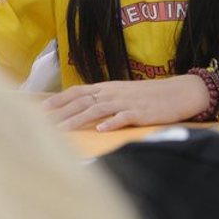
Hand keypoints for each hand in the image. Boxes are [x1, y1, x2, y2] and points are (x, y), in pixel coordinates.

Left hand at [41, 75, 209, 131]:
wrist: (177, 93)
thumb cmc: (148, 96)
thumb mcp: (122, 94)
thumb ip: (104, 99)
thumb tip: (82, 108)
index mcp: (107, 88)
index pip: (77, 92)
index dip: (58, 99)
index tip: (41, 109)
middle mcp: (112, 92)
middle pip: (82, 101)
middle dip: (60, 112)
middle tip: (42, 123)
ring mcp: (125, 102)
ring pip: (97, 109)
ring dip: (78, 119)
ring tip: (61, 131)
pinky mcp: (140, 112)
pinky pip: (123, 116)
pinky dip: (112, 122)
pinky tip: (101, 129)